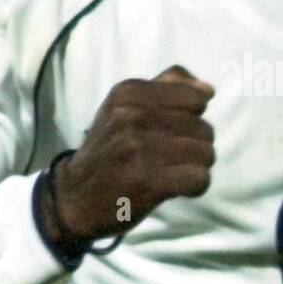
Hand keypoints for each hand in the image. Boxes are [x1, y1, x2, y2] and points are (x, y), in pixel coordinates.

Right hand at [48, 65, 214, 245]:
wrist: (74, 196)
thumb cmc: (108, 148)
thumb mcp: (125, 106)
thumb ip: (168, 87)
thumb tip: (208, 90)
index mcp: (129, 92)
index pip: (197, 98)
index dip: (191, 118)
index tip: (171, 132)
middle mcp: (133, 115)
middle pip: (204, 128)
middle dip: (195, 146)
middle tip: (170, 158)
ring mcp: (139, 148)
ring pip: (206, 153)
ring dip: (196, 167)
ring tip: (173, 172)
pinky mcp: (148, 181)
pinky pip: (199, 178)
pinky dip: (195, 187)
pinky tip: (177, 188)